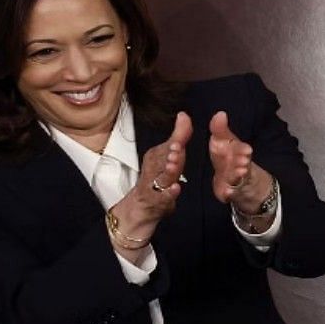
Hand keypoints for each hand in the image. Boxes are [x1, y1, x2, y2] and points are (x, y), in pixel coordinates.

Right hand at [109, 112, 189, 247]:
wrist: (141, 208)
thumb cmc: (156, 179)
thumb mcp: (168, 156)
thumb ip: (179, 136)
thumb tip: (184, 114)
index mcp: (156, 157)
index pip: (168, 145)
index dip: (176, 137)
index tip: (182, 128)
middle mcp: (153, 169)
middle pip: (163, 160)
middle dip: (170, 153)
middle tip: (177, 147)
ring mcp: (154, 187)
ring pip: (162, 178)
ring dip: (168, 171)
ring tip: (174, 165)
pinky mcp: (156, 203)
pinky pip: (162, 198)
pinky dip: (168, 194)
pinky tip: (176, 189)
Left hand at [207, 110, 274, 213]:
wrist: (244, 184)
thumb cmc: (231, 158)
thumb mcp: (225, 143)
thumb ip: (220, 130)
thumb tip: (220, 113)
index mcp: (237, 151)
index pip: (240, 148)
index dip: (243, 150)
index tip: (247, 150)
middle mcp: (240, 165)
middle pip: (241, 163)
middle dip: (242, 162)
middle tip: (243, 161)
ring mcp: (235, 180)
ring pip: (237, 178)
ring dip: (238, 175)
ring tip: (239, 173)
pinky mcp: (229, 193)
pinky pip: (229, 193)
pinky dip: (228, 192)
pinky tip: (225, 192)